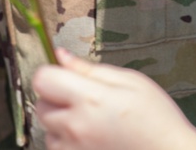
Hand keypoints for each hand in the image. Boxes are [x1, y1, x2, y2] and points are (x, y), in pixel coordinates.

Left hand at [33, 50, 195, 149]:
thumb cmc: (155, 118)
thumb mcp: (130, 80)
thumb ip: (91, 69)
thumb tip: (62, 56)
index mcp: (90, 99)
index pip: (42, 79)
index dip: (53, 73)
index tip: (66, 75)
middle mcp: (75, 127)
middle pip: (40, 104)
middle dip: (56, 97)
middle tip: (83, 98)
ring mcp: (73, 149)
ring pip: (47, 128)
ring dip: (61, 121)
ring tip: (92, 120)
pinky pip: (57, 146)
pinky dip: (67, 140)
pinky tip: (91, 136)